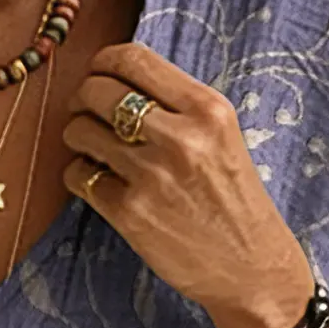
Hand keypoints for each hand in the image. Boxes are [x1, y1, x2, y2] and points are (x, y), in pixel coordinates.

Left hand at [62, 44, 313, 327]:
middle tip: (86, 114)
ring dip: (77, 138)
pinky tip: (98, 181)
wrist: (251, 269)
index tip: (98, 75)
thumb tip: (117, 82)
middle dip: (82, 99)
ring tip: (95, 151)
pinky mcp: (130, 212)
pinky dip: (79, 175)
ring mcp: (152, 175)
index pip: (133, 59)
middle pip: (98, 90)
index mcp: (207, 109)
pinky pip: (78, 175)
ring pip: (80, 131)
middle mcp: (180, 136)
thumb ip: (178, 107)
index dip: (103, 63)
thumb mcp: (222, 138)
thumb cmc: (235, 202)